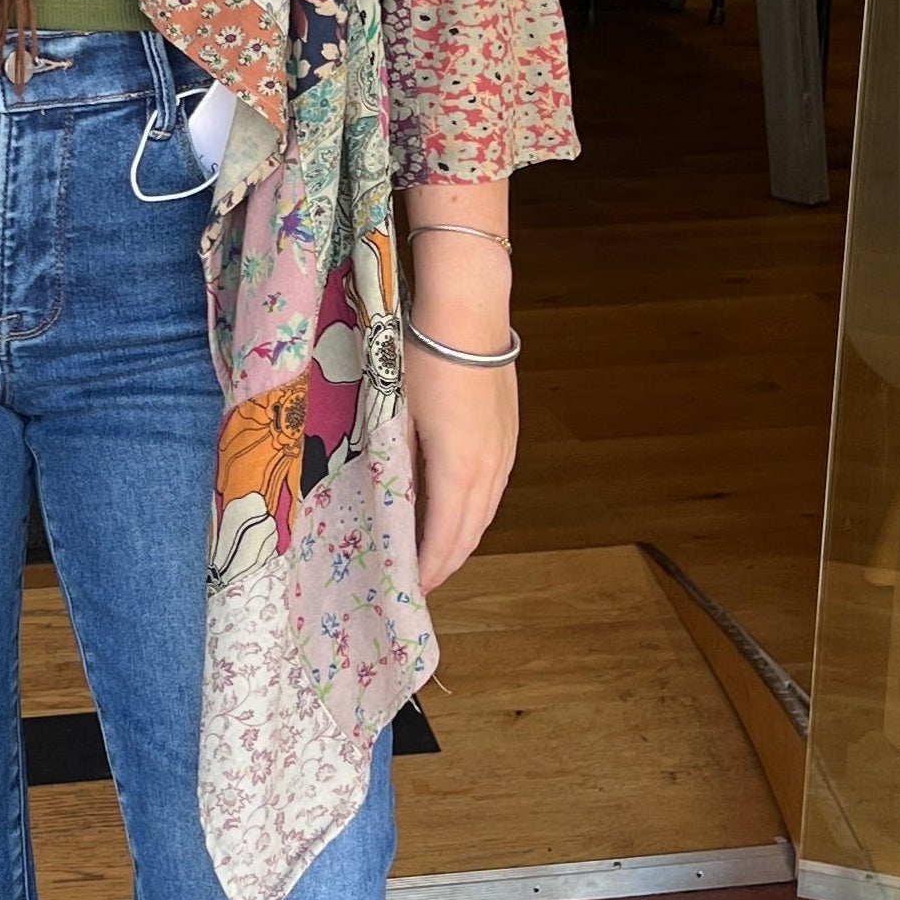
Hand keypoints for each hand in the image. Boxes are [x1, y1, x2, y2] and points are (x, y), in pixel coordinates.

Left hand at [403, 228, 516, 594]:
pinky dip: (476, 511)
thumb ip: (398, 462)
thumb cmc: (422, 358)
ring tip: (441, 555)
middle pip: (470, 531)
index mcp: (457, 469)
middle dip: (447, 561)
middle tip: (423, 581)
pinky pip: (493, 488)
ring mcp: (504, 451)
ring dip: (464, 538)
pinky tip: (462, 511)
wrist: (468, 311)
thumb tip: (390, 501)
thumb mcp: (398, 413)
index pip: (444, 536)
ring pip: (485, 511)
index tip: (412, 588)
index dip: (429, 566)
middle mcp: (488, 468)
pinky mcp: (508, 434)